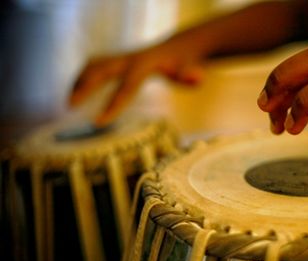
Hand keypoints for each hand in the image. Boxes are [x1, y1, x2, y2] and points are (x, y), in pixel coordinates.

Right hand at [69, 36, 206, 126]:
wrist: (178, 48)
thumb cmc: (184, 64)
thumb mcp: (191, 70)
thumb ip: (191, 76)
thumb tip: (197, 79)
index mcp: (144, 66)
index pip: (126, 89)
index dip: (112, 106)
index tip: (97, 123)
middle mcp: (129, 59)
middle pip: (100, 71)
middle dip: (84, 87)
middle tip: (69, 106)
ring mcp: (121, 57)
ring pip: (93, 65)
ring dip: (79, 81)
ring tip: (68, 102)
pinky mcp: (118, 59)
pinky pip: (94, 65)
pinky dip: (83, 77)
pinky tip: (77, 92)